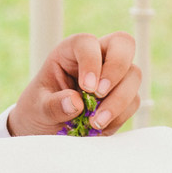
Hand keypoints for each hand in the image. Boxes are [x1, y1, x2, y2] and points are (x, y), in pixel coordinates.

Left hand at [8, 32, 140, 135]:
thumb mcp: (37, 108)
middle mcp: (97, 57)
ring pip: (133, 74)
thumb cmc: (39, 109)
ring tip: (96, 122)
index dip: (91, 61)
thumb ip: (53, 105)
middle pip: (123, 44)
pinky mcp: (123, 97)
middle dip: (116, 68)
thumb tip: (75, 102)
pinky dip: (120, 115)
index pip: (88, 42)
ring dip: (119, 99)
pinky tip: (100, 125)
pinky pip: (133, 101)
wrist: (46, 130)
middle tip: (99, 94)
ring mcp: (114, 76)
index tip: (86, 87)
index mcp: (71, 51)